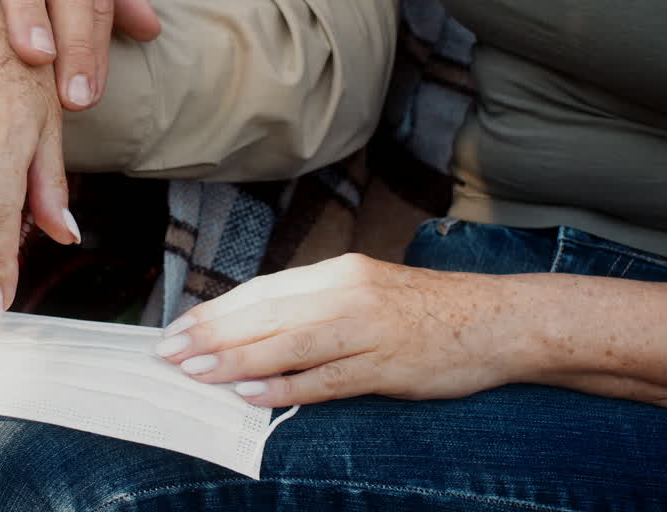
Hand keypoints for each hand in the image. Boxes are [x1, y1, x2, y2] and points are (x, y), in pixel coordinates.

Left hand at [154, 254, 519, 406]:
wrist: (499, 318)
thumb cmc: (425, 309)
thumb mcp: (365, 290)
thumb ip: (314, 304)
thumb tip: (254, 326)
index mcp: (338, 272)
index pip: (261, 290)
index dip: (215, 311)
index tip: (178, 328)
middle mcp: (348, 293)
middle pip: (266, 314)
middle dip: (211, 335)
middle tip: (167, 354)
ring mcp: (369, 329)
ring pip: (289, 344)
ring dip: (235, 359)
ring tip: (195, 373)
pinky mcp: (388, 365)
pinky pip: (328, 379)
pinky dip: (286, 387)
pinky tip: (251, 394)